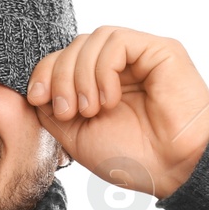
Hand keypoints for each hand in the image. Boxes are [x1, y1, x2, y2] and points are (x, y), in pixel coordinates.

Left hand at [27, 27, 208, 198]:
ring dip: (80, 75)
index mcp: (99, 83)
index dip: (44, 72)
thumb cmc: (130, 158)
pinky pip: (117, 41)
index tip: (38, 99)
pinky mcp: (161, 50)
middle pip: (74, 46)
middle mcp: (120, 66)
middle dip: (60, 76)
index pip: (63, 59)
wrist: (172, 170)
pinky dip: (104, 69)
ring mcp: (140, 56)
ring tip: (91, 109)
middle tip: (67, 110)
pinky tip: (110, 99)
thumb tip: (36, 87)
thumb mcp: (76, 136)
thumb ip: (52, 109)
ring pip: (93, 39)